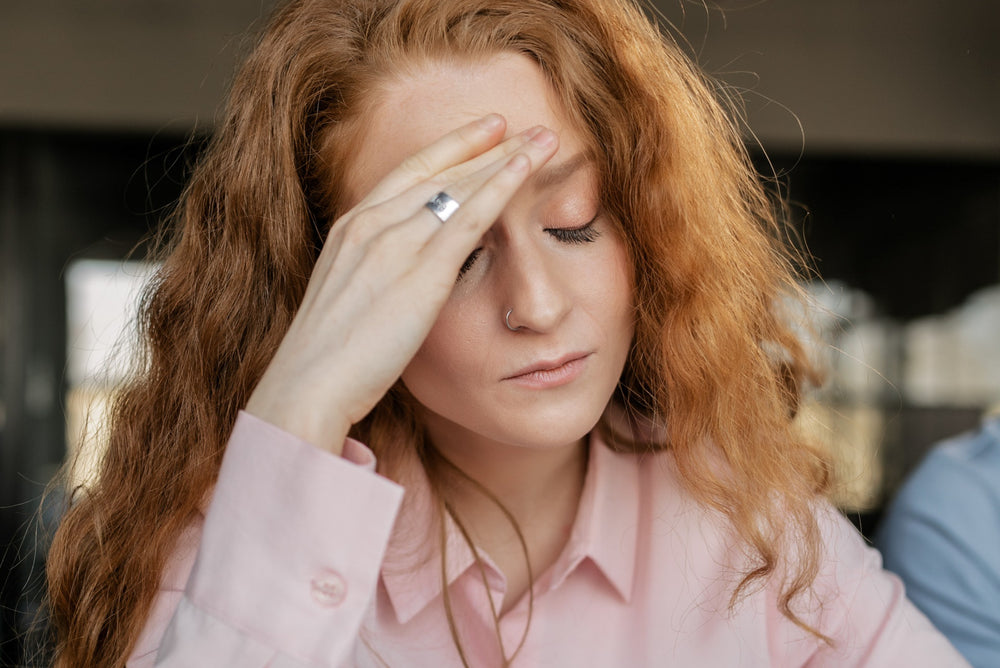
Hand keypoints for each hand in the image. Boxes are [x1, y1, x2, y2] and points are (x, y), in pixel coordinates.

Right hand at [245, 115, 558, 453]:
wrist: (308, 386)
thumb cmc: (325, 363)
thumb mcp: (347, 305)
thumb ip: (375, 282)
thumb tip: (399, 286)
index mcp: (350, 230)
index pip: (406, 175)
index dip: (447, 150)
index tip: (480, 134)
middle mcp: (370, 224)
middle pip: (438, 171)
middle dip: (484, 145)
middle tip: (522, 127)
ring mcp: (393, 243)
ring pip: (459, 186)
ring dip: (505, 159)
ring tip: (543, 139)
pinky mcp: (420, 270)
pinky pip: (470, 217)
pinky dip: (501, 187)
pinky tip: (527, 170)